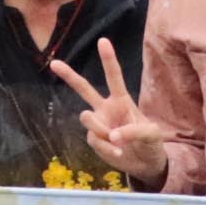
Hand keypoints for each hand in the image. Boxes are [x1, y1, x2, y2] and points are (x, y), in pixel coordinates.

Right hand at [44, 41, 166, 181]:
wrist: (145, 163)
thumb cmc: (151, 143)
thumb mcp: (152, 135)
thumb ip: (134, 131)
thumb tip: (112, 136)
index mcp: (122, 100)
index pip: (114, 76)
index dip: (108, 59)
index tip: (103, 40)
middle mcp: (106, 108)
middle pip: (84, 88)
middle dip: (69, 75)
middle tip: (53, 63)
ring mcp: (98, 123)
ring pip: (86, 117)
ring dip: (100, 128)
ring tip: (115, 139)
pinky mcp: (94, 139)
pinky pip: (94, 140)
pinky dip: (107, 148)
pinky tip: (118, 152)